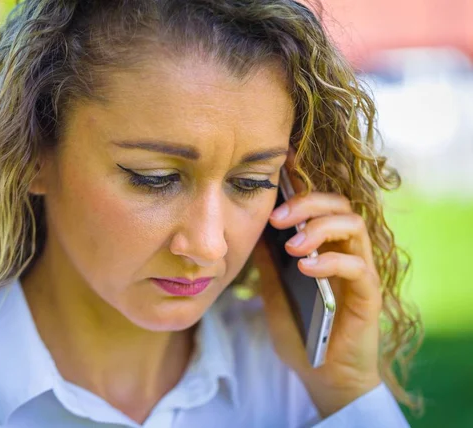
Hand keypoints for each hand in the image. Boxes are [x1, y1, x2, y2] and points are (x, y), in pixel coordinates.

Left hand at [251, 147, 382, 417]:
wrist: (321, 376)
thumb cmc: (301, 333)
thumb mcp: (274, 292)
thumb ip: (269, 262)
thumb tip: (252, 230)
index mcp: (324, 246)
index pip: (319, 204)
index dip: (304, 183)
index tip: (281, 168)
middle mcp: (345, 252)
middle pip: (339, 205)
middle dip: (307, 203)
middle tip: (277, 218)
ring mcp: (360, 271)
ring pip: (353, 225)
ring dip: (319, 228)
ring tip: (292, 246)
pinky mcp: (369, 295)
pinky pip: (358, 266)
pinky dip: (330, 261)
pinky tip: (306, 268)